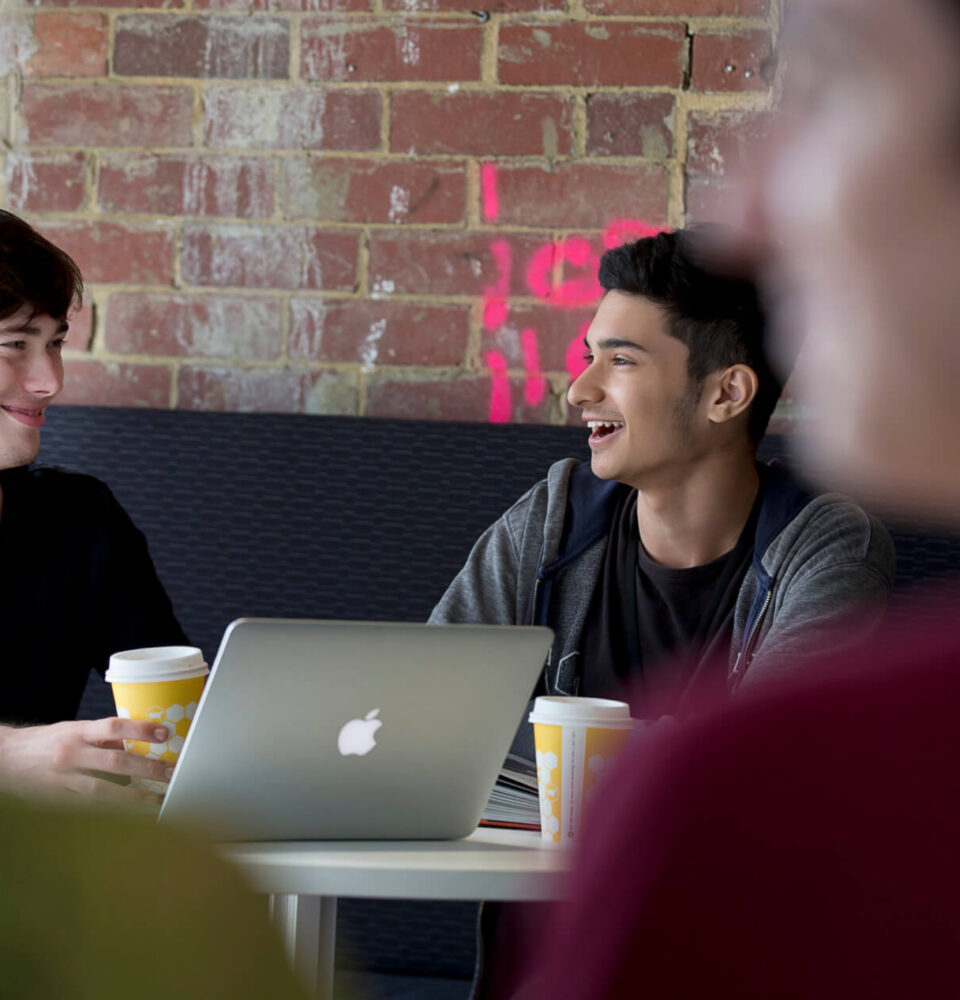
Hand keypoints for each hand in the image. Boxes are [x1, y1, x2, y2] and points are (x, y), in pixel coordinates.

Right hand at [0, 717, 174, 802]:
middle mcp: (72, 755)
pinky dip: (113, 810)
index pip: (113, 727)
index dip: (140, 730)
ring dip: (134, 797)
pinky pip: (91, 807)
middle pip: (115, 762)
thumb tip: (135, 744)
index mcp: (77, 733)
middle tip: (171, 772)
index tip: (164, 733)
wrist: (7, 759)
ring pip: (104, 791)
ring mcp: (66, 780)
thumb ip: (103, 737)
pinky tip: (132, 814)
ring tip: (157, 799)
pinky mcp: (60, 801)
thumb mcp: (74, 730)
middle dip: (147, 768)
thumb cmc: (47, 742)